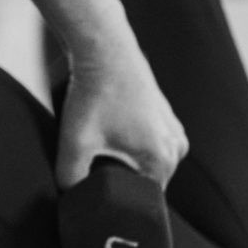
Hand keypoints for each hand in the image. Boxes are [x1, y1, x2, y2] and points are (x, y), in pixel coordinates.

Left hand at [55, 35, 186, 192]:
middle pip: (145, 180)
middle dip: (121, 178)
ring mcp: (173, 128)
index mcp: (163, 159)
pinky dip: (131, 140)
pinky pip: (149, 141)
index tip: (97, 187)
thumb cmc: (94, 94)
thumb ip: (70, 178)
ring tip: (100, 144)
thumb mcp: (75, 142)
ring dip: (125, 158)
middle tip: (94, 165)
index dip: (118, 200)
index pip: (143, 200)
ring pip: (147, 159)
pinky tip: (109, 129)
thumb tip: (70, 194)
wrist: (104, 48)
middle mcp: (177, 146)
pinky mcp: (164, 113)